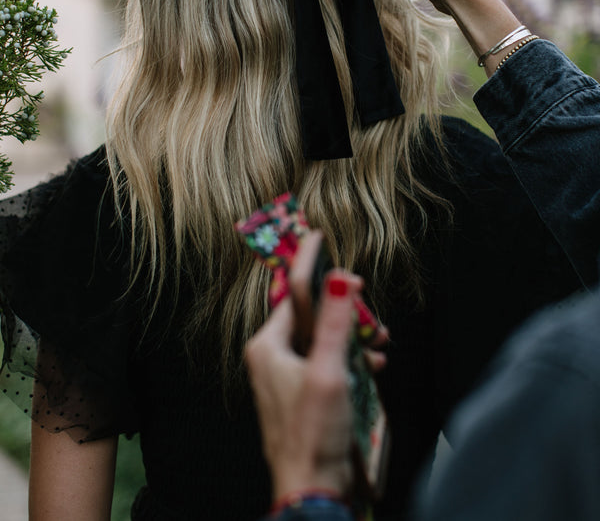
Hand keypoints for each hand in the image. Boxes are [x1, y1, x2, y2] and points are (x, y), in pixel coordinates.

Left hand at [245, 233, 361, 501]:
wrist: (314, 490)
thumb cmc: (313, 435)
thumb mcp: (329, 370)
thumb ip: (335, 321)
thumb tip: (340, 277)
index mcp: (268, 345)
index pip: (294, 293)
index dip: (315, 271)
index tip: (321, 238)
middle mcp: (273, 357)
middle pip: (312, 316)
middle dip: (344, 312)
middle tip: (369, 313)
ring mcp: (288, 377)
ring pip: (324, 340)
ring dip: (352, 337)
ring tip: (377, 341)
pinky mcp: (304, 395)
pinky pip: (329, 363)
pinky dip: (351, 360)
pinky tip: (372, 365)